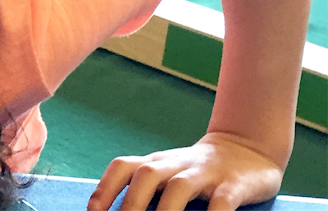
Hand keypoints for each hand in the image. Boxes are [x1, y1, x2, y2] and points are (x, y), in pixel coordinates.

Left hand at [88, 132, 283, 210]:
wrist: (246, 149)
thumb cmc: (195, 172)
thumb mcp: (167, 175)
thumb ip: (143, 192)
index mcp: (156, 163)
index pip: (123, 167)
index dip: (105, 188)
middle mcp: (176, 164)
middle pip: (146, 175)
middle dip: (131, 203)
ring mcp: (205, 173)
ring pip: (179, 187)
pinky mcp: (233, 186)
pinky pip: (222, 202)